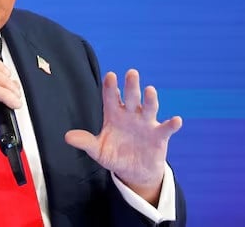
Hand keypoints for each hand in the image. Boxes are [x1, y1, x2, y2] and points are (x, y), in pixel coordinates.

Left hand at [65, 69, 181, 203]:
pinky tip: (176, 120)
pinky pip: (166, 128)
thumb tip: (67, 137)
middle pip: (131, 97)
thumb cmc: (115, 155)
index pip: (111, 98)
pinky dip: (172, 124)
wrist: (134, 171)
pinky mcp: (159, 136)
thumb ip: (86, 142)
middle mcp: (131, 114)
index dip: (110, 87)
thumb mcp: (98, 150)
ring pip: (149, 108)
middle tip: (132, 73)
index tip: (110, 76)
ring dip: (150, 99)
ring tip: (150, 90)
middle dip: (131, 86)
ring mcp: (146, 123)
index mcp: (114, 114)